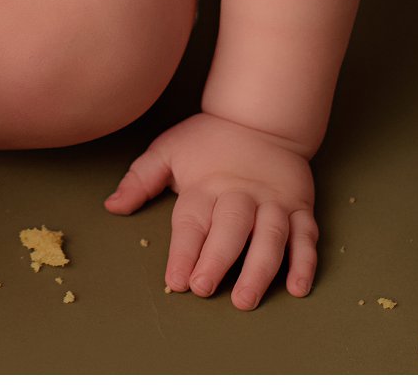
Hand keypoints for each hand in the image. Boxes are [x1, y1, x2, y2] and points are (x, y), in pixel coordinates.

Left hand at [104, 112, 319, 308]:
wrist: (260, 117)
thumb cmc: (208, 141)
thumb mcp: (168, 150)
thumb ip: (140, 180)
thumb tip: (112, 206)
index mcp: (206, 184)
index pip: (193, 221)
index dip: (183, 251)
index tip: (175, 281)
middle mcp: (241, 194)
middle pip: (231, 228)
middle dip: (217, 259)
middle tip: (204, 289)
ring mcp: (273, 202)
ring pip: (270, 236)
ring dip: (260, 269)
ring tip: (245, 299)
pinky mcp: (300, 207)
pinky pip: (306, 236)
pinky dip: (305, 262)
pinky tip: (297, 288)